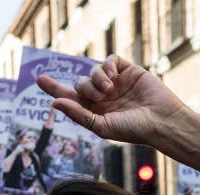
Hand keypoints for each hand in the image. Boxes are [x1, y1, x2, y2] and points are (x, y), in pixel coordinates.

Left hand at [36, 54, 187, 145]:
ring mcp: (115, 82)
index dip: (54, 88)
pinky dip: (107, 65)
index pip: (69, 97)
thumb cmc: (133, 129)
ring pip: (93, 70)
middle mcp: (103, 97)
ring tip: (109, 89)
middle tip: (97, 96)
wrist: (161, 121)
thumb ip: (78, 114)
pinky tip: (113, 76)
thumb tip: (54, 102)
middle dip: (83, 87)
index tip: (38, 79)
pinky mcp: (128, 71)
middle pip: (80, 82)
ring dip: (96, 78)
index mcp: (94, 111)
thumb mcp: (101, 126)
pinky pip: (110, 60)